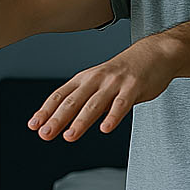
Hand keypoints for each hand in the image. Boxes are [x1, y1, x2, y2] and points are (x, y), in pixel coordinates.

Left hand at [29, 37, 179, 141]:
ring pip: (94, 104)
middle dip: (57, 118)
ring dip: (80, 121)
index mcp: (85, 79)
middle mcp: (96, 79)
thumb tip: (65, 121)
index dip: (46, 110)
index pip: (60, 95)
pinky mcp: (134, 87)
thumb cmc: (125, 72)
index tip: (33, 125)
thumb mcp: (100, 83)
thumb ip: (86, 101)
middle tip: (45, 133)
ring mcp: (115, 83)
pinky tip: (105, 128)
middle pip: (73, 101)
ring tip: (69, 136)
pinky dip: (113, 116)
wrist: (155, 53)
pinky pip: (122, 104)